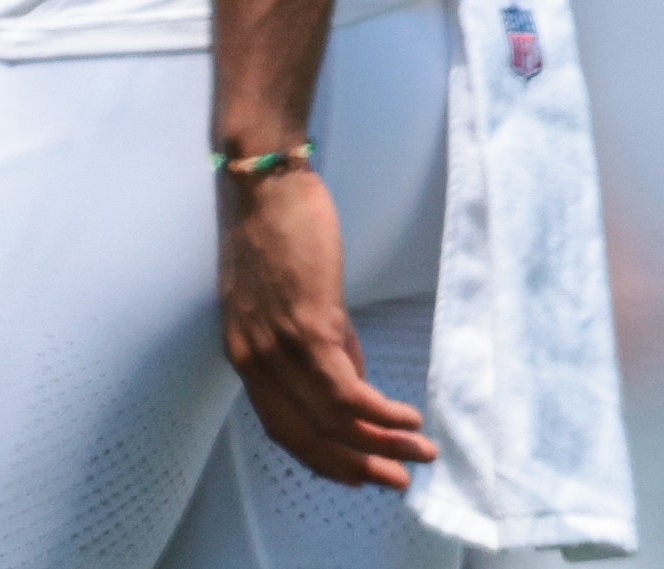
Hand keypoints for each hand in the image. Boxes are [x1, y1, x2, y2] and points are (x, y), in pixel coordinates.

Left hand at [218, 168, 433, 490]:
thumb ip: (323, 344)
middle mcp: (253, 360)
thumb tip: (356, 386)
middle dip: (355, 466)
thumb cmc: (277, 228)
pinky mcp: (308, 326)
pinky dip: (380, 415)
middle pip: (306, 436)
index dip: (323, 459)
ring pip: (331, 420)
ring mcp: (278, 347)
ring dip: (381, 445)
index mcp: (244, 356)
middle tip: (396, 483)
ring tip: (420, 454)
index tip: (359, 475)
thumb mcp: (292, 299)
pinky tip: (407, 420)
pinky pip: (346, 391)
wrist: (263, 180)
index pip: (283, 428)